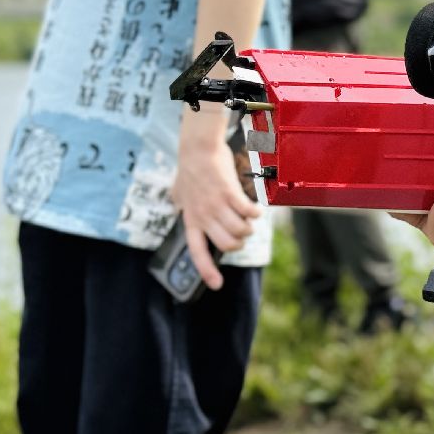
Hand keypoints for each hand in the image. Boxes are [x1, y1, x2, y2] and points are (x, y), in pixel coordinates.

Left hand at [172, 107, 260, 289]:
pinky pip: (248, 213)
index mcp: (192, 219)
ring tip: (248, 219)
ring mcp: (217, 206)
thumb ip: (181, 201)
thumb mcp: (179, 191)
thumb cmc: (190, 168)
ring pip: (240, 232)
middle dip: (238, 244)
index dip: (207, 272)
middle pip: (227, 245)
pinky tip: (256, 209)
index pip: (197, 252)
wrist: (198, 149)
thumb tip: (178, 204)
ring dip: (248, 228)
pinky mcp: (230, 194)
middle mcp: (204, 216)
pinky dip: (255, 214)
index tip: (217, 284)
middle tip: (240, 233)